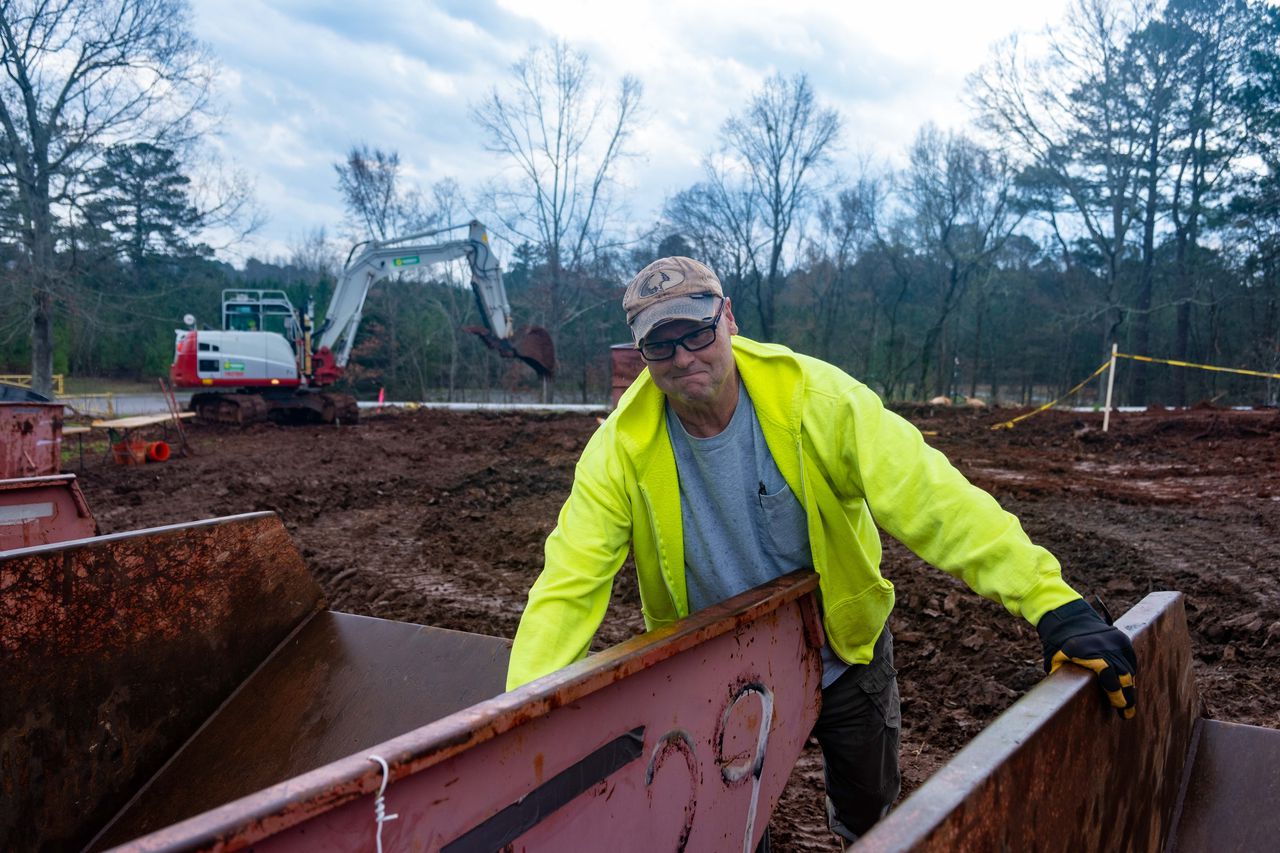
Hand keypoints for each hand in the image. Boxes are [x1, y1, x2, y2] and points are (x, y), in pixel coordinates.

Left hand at [1036, 599, 1136, 718]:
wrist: (1069, 619)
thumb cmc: (1058, 644)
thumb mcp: (1055, 660)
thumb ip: (1062, 677)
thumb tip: (1065, 701)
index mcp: (1084, 650)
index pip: (1108, 675)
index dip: (1116, 693)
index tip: (1119, 706)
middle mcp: (1104, 645)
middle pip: (1123, 675)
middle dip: (1126, 696)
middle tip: (1127, 713)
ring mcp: (1115, 640)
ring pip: (1128, 669)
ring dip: (1128, 686)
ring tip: (1127, 703)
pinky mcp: (1122, 638)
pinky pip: (1131, 660)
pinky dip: (1129, 673)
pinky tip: (1127, 686)